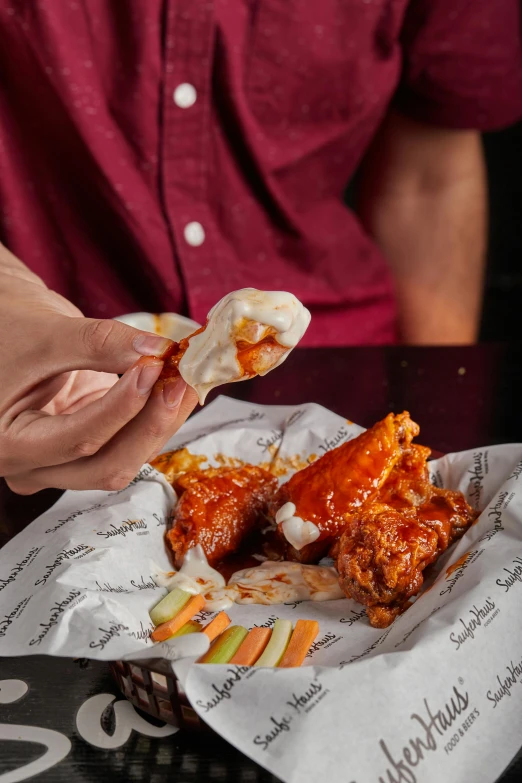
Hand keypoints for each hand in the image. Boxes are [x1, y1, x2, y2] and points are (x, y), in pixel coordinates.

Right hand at [0, 243, 197, 493]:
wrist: (1, 327)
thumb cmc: (4, 327)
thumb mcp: (44, 332)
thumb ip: (98, 343)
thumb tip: (156, 351)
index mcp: (9, 446)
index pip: (77, 440)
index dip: (122, 407)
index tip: (153, 367)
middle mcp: (36, 466)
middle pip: (108, 464)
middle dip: (153, 422)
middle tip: (185, 378)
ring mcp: (65, 460)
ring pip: (126, 458)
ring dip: (163, 419)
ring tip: (188, 377)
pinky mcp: (91, 443)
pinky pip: (130, 440)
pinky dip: (156, 413)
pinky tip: (177, 385)